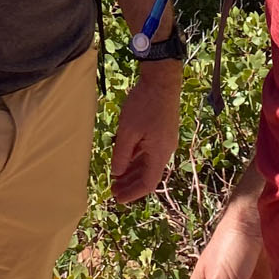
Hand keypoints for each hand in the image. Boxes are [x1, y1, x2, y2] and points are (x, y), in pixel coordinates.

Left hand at [109, 62, 181, 203]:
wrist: (162, 80)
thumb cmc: (144, 104)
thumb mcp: (128, 131)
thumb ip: (122, 154)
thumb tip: (117, 173)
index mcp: (159, 153)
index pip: (147, 183)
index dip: (132, 193)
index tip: (118, 198)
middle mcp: (165, 150)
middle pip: (148, 175)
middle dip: (130, 184)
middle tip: (113, 190)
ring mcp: (165, 141)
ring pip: (148, 163)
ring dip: (132, 172)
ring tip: (116, 178)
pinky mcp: (162, 131)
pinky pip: (149, 152)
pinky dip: (137, 159)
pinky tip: (125, 159)